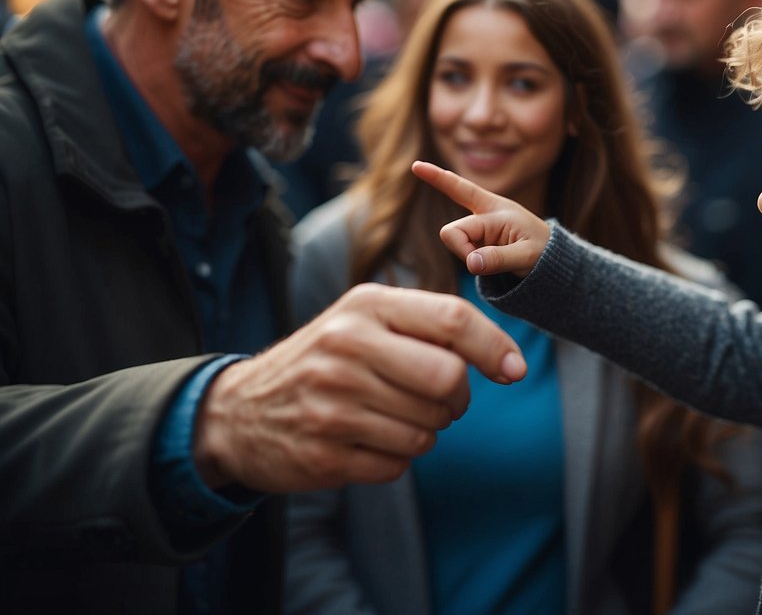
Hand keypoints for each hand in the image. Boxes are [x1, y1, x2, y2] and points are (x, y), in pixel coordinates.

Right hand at [193, 283, 526, 491]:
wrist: (237, 411)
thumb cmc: (325, 359)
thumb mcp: (364, 320)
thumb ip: (428, 326)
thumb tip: (506, 358)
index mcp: (365, 306)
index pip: (452, 319)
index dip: (494, 347)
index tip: (515, 370)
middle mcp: (346, 348)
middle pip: (448, 379)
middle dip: (459, 398)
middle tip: (444, 401)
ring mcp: (331, 403)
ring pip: (428, 429)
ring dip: (427, 431)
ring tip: (396, 417)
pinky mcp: (323, 454)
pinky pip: (398, 464)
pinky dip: (397, 458)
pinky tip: (370, 441)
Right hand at [411, 160, 551, 276]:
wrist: (551, 259)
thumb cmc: (544, 252)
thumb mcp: (526, 256)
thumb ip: (498, 259)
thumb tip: (471, 263)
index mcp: (495, 209)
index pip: (461, 194)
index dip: (437, 178)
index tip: (416, 165)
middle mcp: (484, 213)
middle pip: (451, 231)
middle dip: (462, 251)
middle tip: (486, 263)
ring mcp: (480, 226)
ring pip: (456, 243)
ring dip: (470, 256)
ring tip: (497, 259)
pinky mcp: (478, 239)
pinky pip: (463, 250)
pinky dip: (473, 260)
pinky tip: (491, 259)